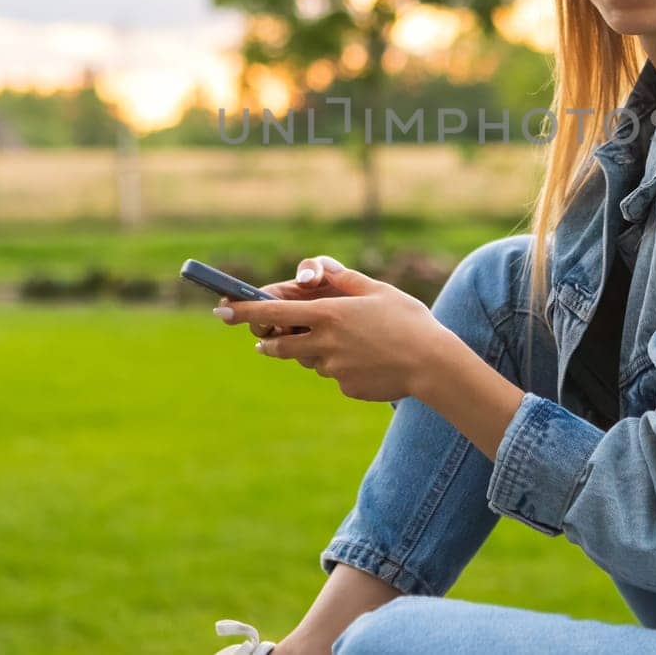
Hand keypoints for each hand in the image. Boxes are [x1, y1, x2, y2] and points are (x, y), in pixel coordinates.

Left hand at [213, 255, 451, 402]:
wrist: (434, 365)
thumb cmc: (408, 320)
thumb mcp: (377, 290)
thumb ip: (343, 280)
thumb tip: (318, 269)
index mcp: (328, 314)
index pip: (272, 313)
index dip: (243, 312)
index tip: (221, 310)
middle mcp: (324, 343)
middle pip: (279, 345)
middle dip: (269, 341)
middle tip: (266, 338)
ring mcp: (333, 369)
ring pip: (308, 361)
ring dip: (312, 351)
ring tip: (346, 342)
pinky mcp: (346, 387)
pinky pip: (334, 375)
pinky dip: (341, 366)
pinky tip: (368, 359)